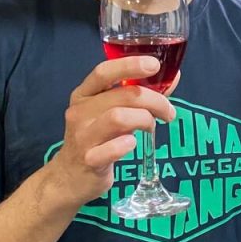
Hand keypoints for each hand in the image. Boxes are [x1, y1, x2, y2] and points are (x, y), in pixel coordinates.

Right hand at [50, 56, 179, 207]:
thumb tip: (172, 76)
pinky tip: (133, 144)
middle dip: (154, 100)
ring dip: (145, 119)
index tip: (154, 65)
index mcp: (84, 94)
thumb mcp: (111, 112)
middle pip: (122, 95)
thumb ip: (138, 94)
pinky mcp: (89, 160)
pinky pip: (113, 148)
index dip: (129, 64)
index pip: (104, 71)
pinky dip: (128, 144)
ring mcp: (82, 136)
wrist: (68, 177)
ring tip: (151, 127)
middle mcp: (80, 111)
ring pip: (118, 117)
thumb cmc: (96, 138)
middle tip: (168, 112)